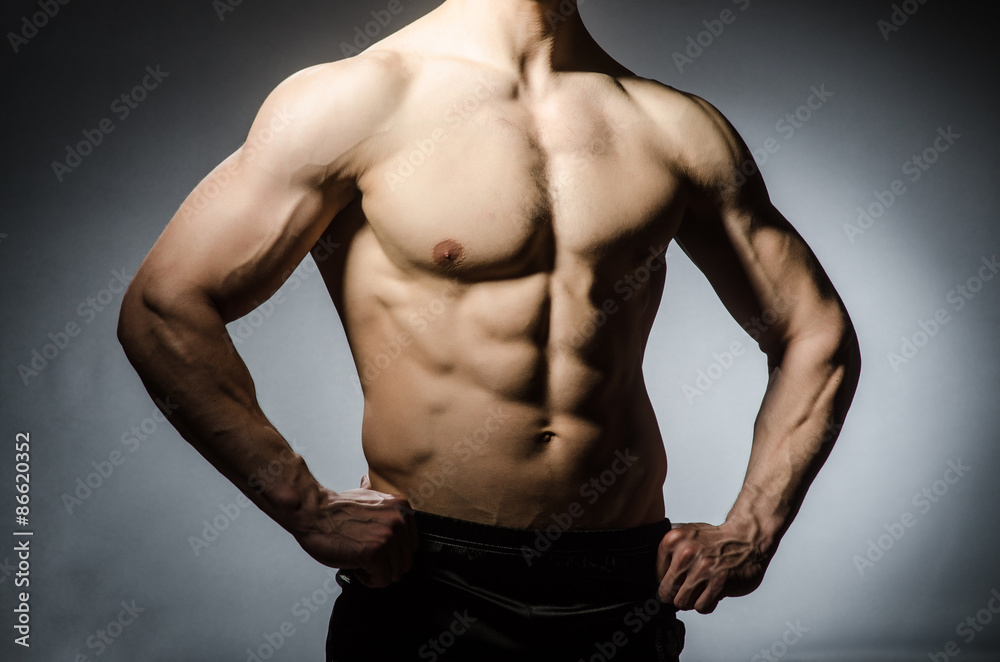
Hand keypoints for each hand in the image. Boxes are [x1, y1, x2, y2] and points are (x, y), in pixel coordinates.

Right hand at [293, 474, 418, 587]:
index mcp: (401, 506)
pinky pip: (382, 580)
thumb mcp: (364, 494)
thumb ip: (376, 495)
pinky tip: (357, 567)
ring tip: (361, 562)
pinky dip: (368, 580)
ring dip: (377, 574)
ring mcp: (387, 537)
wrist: (313, 513)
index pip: (413, 546)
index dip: (394, 554)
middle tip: (368, 560)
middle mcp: (399, 521)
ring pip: (395, 574)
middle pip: (406, 562)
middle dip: (386, 566)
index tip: (379, 552)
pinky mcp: (374, 553)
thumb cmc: (335, 508)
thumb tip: (369, 481)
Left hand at [655, 520, 770, 613]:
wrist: (746, 538)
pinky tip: (712, 591)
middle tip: (688, 588)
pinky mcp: (719, 581)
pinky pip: (701, 607)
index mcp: (673, 539)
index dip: (666, 582)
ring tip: (700, 589)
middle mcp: (686, 553)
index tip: (677, 579)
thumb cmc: (714, 540)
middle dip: (676, 595)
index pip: (656, 576)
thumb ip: (668, 552)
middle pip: (666, 592)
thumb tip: (649, 577)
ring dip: (691, 600)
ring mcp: (703, 568)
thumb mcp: (685, 535)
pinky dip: (706, 604)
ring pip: (682, 602)